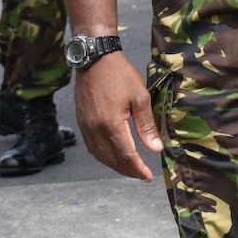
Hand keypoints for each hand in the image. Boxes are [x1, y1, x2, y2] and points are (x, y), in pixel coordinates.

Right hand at [73, 55, 160, 180]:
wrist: (94, 60)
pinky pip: (92, 147)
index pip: (126, 156)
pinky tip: (113, 154)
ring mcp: (85, 127)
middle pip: (111, 160)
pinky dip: (104, 155)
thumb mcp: (140, 98)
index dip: (138, 169)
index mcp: (111, 126)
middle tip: (141, 175)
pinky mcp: (82, 122)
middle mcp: (95, 131)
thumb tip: (155, 149)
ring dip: (115, 165)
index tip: (148, 177)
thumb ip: (146, 126)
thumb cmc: (120, 76)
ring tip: (130, 168)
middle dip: (127, 171)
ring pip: (100, 156)